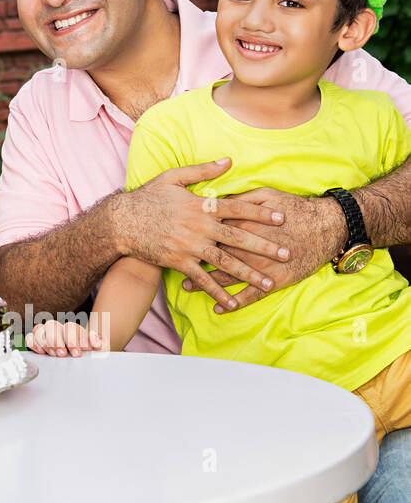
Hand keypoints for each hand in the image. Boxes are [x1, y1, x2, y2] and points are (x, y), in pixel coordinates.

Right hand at [27, 320, 105, 356]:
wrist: (84, 357)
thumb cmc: (92, 353)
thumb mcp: (100, 349)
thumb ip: (100, 342)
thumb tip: (93, 337)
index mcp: (74, 330)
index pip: (69, 327)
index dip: (72, 340)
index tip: (77, 353)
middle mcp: (59, 329)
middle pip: (52, 324)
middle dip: (56, 341)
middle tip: (63, 355)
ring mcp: (47, 335)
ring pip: (39, 328)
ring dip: (44, 342)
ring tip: (53, 355)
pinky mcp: (38, 343)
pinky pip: (30, 337)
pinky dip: (33, 343)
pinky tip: (41, 352)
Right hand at [118, 158, 289, 311]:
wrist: (120, 222)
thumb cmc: (147, 198)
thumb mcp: (172, 177)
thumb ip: (202, 170)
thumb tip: (229, 161)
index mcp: (200, 205)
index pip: (238, 208)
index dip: (261, 213)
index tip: (282, 218)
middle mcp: (199, 227)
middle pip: (238, 237)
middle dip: (265, 246)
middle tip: (287, 253)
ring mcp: (189, 246)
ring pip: (226, 262)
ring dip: (249, 273)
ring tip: (270, 282)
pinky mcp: (179, 262)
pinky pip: (203, 279)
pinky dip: (218, 291)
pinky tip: (233, 302)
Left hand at [185, 189, 344, 311]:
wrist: (327, 226)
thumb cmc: (295, 208)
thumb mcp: (266, 194)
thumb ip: (239, 198)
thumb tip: (216, 198)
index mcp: (244, 224)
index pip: (212, 230)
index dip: (193, 234)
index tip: (175, 236)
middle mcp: (249, 246)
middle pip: (215, 254)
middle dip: (194, 260)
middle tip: (174, 263)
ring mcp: (262, 265)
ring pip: (229, 276)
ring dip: (207, 283)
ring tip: (188, 286)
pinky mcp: (275, 280)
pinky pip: (251, 295)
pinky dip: (234, 302)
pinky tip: (219, 308)